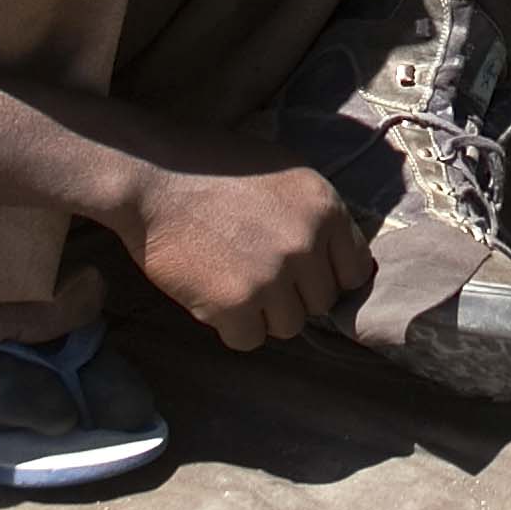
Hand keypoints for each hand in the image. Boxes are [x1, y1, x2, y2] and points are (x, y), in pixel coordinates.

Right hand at [117, 148, 372, 350]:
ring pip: (289, 327)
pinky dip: (230, 326)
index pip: (356, 271)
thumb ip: (317, 217)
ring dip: (263, 313)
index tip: (304, 273)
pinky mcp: (236, 304)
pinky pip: (249, 340)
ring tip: (233, 280)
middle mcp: (307, 244)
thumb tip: (337, 258)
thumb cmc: (216, 168)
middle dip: (293, 294)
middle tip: (257, 272)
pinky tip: (213, 294)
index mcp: (326, 209)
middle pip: (321, 303)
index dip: (328, 276)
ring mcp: (273, 277)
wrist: (154, 177)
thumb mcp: (286, 174)